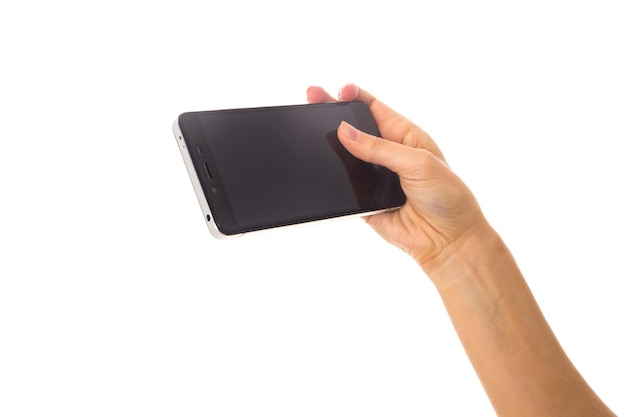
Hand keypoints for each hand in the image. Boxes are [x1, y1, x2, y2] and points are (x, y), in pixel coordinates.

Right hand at [307, 84, 488, 268]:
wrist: (447, 240)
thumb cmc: (447, 196)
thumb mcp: (418, 163)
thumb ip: (380, 148)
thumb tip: (345, 131)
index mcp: (404, 135)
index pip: (374, 108)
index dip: (355, 96)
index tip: (338, 91)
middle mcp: (387, 153)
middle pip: (353, 128)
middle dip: (331, 113)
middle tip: (311, 97)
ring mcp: (374, 176)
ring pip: (344, 157)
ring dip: (329, 146)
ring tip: (309, 131)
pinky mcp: (364, 200)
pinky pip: (343, 186)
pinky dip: (331, 178)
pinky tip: (320, 167)